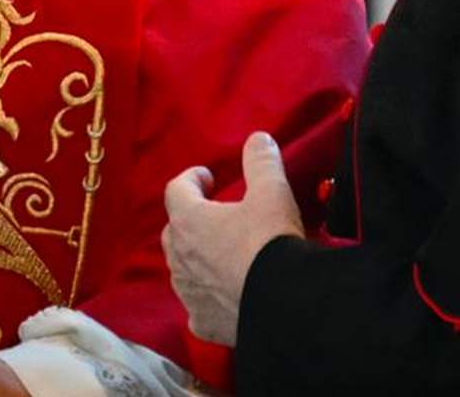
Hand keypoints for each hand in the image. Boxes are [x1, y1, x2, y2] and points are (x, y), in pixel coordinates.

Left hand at [162, 132, 304, 345]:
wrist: (284, 305)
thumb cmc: (270, 243)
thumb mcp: (272, 192)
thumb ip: (261, 161)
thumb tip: (258, 139)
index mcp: (189, 220)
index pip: (176, 189)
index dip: (191, 179)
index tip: (209, 177)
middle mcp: (179, 257)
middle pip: (174, 229)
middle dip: (191, 218)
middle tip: (214, 213)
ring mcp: (187, 292)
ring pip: (182, 268)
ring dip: (196, 257)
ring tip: (221, 253)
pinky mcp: (202, 321)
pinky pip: (196, 305)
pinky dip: (206, 296)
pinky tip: (224, 294)